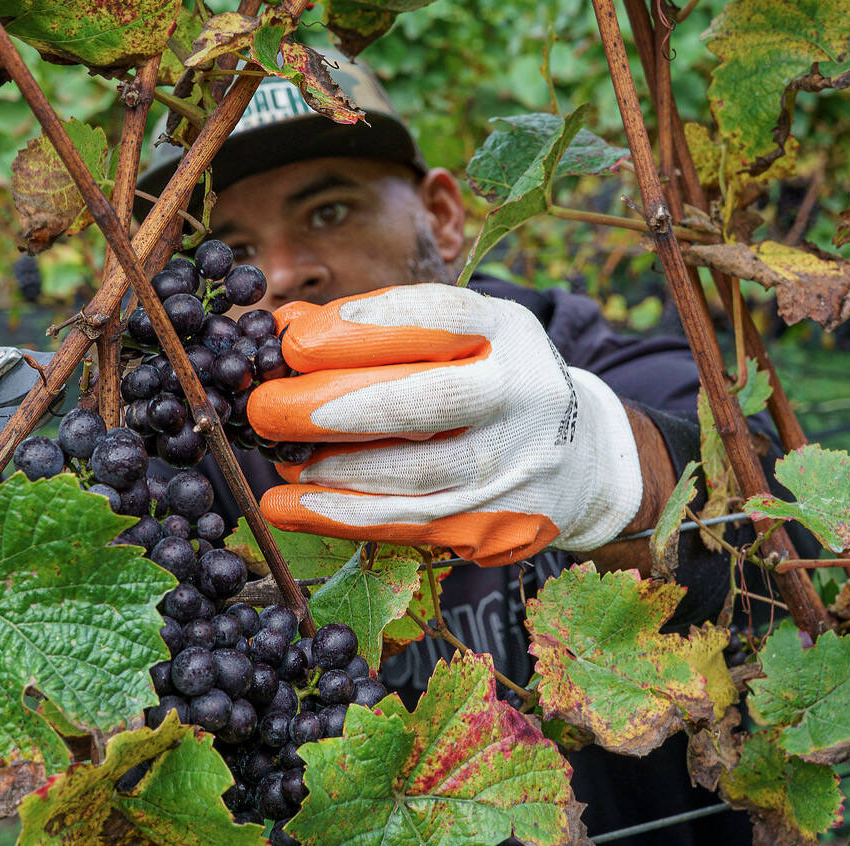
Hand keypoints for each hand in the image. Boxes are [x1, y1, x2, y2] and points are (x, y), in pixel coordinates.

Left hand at [247, 284, 643, 564]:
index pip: (435, 318)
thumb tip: (282, 327)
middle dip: (331, 408)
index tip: (293, 341)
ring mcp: (517, 464)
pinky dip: (341, 517)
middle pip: (424, 403)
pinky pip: (410, 524)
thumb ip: (374, 328)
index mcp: (507, 330)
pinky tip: (290, 506)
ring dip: (332, 470)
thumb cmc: (488, 382)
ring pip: (415, 474)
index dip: (359, 329)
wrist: (583, 458)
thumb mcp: (455, 337)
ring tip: (278, 459)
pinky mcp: (500, 524)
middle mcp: (524, 393)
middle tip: (265, 409)